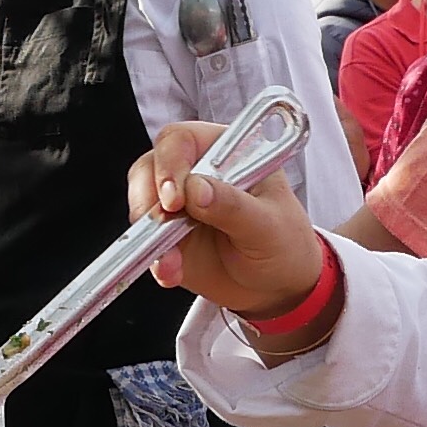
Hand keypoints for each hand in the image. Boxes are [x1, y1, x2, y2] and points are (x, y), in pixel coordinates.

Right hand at [124, 120, 331, 336]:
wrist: (278, 286)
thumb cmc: (284, 243)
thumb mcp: (268, 225)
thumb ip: (233, 205)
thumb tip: (196, 189)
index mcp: (226, 151)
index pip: (184, 140)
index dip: (172, 163)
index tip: (177, 197)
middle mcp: (195, 170)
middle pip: (151, 166)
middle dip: (150, 197)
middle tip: (164, 223)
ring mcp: (177, 203)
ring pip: (142, 202)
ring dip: (148, 233)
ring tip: (171, 261)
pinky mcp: (166, 234)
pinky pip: (144, 239)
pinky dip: (152, 257)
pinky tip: (170, 272)